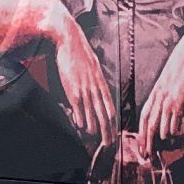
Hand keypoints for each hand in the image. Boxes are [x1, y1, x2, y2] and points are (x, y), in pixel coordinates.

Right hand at [46, 4, 114, 144]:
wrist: (69, 39)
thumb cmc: (79, 52)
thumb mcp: (92, 67)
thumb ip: (94, 80)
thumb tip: (95, 90)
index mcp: (101, 83)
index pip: (110, 107)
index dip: (113, 122)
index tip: (114, 133)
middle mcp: (95, 87)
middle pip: (105, 113)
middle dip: (108, 130)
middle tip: (109, 144)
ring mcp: (84, 88)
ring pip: (93, 112)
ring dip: (95, 127)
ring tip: (97, 139)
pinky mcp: (72, 87)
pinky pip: (79, 106)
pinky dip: (81, 118)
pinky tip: (82, 126)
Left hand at [138, 25, 183, 148]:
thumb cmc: (181, 72)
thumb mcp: (169, 87)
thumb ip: (166, 102)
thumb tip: (168, 119)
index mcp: (154, 95)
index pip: (143, 117)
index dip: (140, 133)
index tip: (140, 145)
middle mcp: (158, 99)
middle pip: (147, 125)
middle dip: (145, 142)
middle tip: (145, 155)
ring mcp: (167, 100)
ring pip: (159, 125)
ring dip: (159, 138)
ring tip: (159, 148)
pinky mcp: (178, 101)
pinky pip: (173, 120)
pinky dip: (172, 129)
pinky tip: (173, 133)